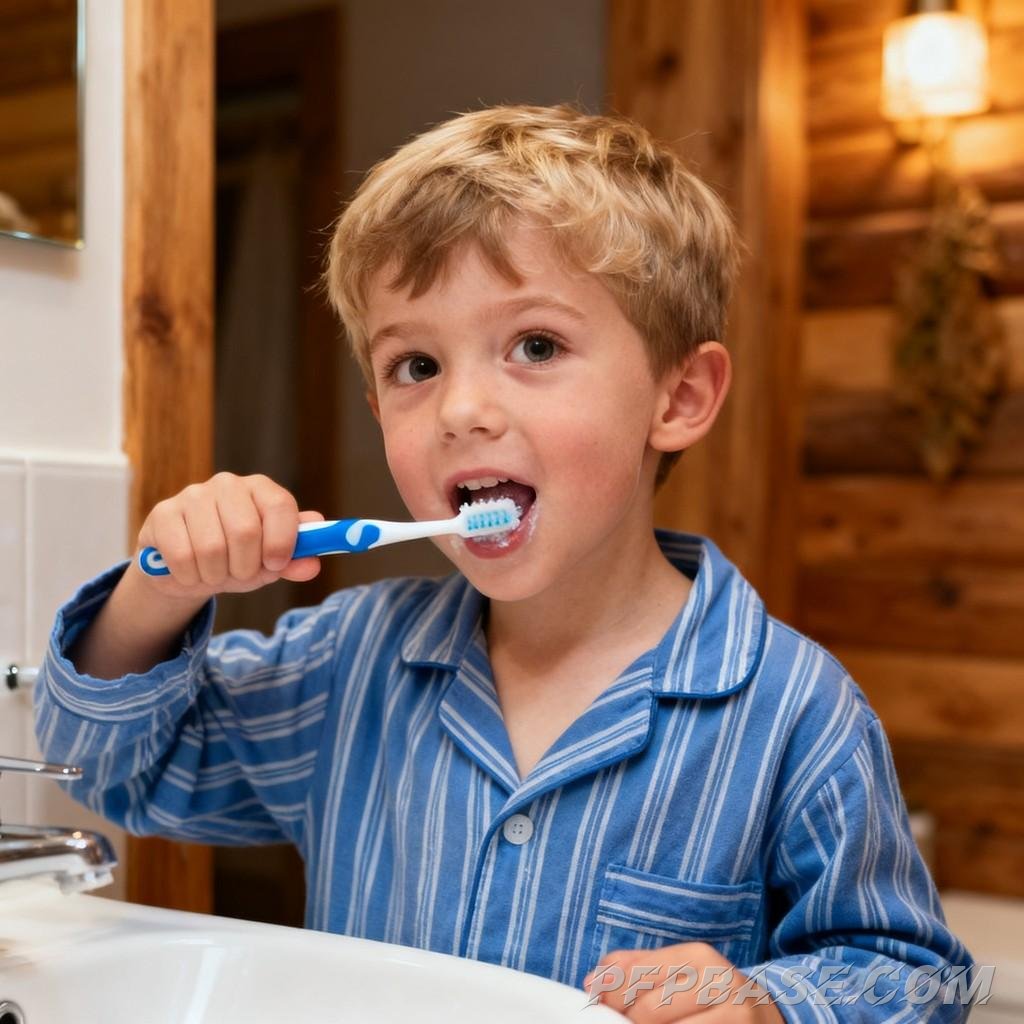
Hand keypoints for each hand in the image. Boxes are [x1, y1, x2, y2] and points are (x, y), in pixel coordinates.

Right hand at [133, 472, 324, 601]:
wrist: (187, 568)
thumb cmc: (236, 558)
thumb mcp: (269, 562)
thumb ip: (294, 561)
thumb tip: (312, 564)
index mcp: (260, 489)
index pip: (280, 505)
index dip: (282, 541)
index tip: (276, 564)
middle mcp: (227, 484)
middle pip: (245, 530)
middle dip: (246, 566)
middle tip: (240, 574)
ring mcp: (192, 495)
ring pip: (212, 548)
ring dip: (217, 575)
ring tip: (215, 572)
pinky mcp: (162, 514)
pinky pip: (182, 556)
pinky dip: (190, 576)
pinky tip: (190, 571)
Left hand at [584, 943, 784, 1022]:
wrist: (766, 1016)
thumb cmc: (710, 993)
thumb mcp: (678, 970)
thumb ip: (634, 967)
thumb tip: (593, 982)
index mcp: (699, 957)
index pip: (639, 974)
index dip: (611, 994)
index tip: (600, 1004)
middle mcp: (720, 982)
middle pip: (650, 1009)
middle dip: (626, 1021)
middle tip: (619, 1022)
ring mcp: (733, 1014)